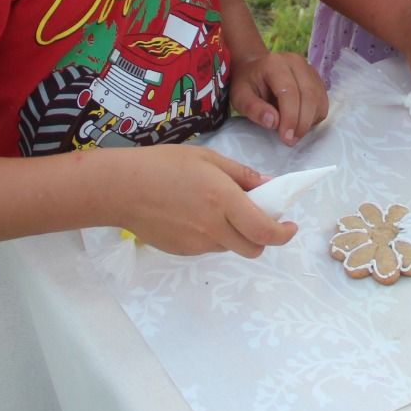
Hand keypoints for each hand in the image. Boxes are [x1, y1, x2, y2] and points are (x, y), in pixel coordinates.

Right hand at [116, 147, 295, 257]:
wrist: (121, 188)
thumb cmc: (164, 165)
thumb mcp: (207, 159)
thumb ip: (242, 175)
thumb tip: (270, 187)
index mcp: (223, 200)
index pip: (264, 231)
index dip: (283, 233)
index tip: (290, 225)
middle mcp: (213, 227)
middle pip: (253, 248)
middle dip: (263, 237)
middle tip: (257, 217)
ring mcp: (197, 244)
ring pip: (230, 247)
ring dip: (236, 234)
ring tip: (216, 208)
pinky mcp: (182, 252)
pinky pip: (208, 247)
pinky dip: (213, 235)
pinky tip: (193, 215)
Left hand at [231, 51, 328, 145]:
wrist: (256, 70)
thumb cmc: (247, 84)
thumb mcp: (240, 97)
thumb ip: (253, 109)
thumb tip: (273, 122)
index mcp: (275, 64)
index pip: (289, 92)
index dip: (290, 117)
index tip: (286, 138)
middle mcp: (296, 63)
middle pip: (308, 95)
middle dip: (302, 123)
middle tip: (291, 141)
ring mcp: (310, 70)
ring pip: (318, 100)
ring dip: (309, 121)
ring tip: (293, 133)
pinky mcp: (317, 80)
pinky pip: (322, 103)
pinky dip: (314, 117)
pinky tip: (299, 122)